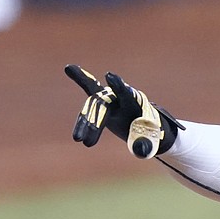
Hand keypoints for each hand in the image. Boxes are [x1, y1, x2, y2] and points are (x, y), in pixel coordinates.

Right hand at [65, 65, 181, 157]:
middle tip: (86, 142)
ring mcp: (110, 97)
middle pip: (104, 104)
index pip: (126, 94)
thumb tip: (140, 151)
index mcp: (135, 103)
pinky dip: (80, 78)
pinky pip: (89, 87)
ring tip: (79, 140)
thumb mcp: (150, 141)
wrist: (145, 125)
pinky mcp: (101, 101)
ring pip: (93, 106)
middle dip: (95, 123)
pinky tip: (69, 68)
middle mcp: (121, 96)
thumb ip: (145, 144)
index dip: (118, 86)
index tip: (110, 76)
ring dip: (84, 124)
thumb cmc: (149, 132)